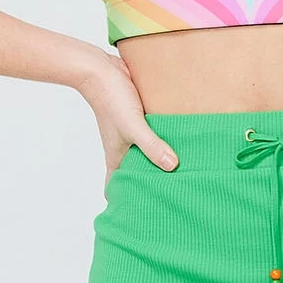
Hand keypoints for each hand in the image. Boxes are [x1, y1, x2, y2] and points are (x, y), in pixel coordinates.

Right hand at [80, 54, 179, 189]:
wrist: (101, 69)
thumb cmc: (111, 100)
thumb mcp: (133, 126)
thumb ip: (152, 146)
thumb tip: (172, 166)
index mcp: (116, 158)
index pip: (115, 188)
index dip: (124, 201)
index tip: (139, 214)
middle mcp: (123, 150)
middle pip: (134, 174)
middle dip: (146, 185)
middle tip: (169, 197)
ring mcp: (130, 135)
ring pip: (143, 156)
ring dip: (156, 163)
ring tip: (180, 175)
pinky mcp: (139, 121)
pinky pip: (151, 137)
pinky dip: (161, 143)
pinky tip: (180, 144)